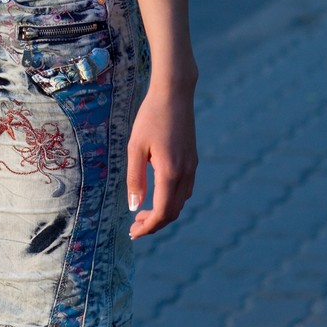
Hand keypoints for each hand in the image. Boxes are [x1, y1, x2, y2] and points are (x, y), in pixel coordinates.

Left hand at [126, 79, 197, 238]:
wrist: (174, 93)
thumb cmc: (150, 117)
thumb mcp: (135, 147)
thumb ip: (134, 178)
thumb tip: (134, 207)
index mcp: (170, 172)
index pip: (163, 213)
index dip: (148, 227)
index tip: (133, 233)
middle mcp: (186, 173)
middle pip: (174, 211)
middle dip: (154, 223)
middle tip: (134, 225)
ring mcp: (192, 166)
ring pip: (181, 201)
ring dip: (164, 212)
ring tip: (142, 211)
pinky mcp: (193, 159)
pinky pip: (185, 189)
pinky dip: (172, 199)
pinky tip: (157, 193)